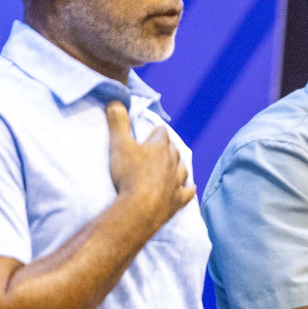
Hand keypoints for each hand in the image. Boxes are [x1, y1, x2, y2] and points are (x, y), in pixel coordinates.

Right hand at [106, 101, 193, 229]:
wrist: (141, 207)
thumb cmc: (129, 174)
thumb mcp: (119, 145)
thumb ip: (118, 123)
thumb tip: (116, 101)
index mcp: (159, 147)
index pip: (161, 132)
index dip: (157, 130)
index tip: (154, 130)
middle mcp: (173, 162)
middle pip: (174, 149)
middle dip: (169, 146)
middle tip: (163, 146)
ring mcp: (178, 181)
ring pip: (183, 168)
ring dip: (180, 165)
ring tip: (176, 164)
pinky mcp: (179, 199)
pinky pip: (188, 191)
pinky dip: (189, 188)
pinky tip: (190, 187)